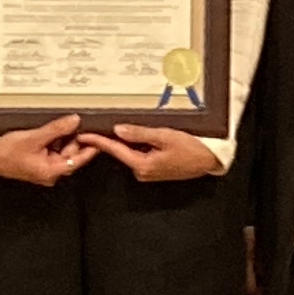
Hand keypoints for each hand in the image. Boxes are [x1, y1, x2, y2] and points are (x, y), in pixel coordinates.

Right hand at [0, 114, 99, 186]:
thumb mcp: (34, 137)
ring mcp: (44, 167)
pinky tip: (50, 129)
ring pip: (62, 150)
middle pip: (71, 153)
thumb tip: (74, 121)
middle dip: (74, 138)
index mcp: (51, 171)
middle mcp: (50, 172)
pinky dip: (54, 139)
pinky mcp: (39, 160)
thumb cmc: (5, 153)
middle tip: (78, 121)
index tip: (100, 135)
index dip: (90, 147)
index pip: (78, 159)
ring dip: (63, 137)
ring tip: (62, 123)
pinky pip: (52, 149)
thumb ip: (56, 129)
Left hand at [98, 124, 222, 182]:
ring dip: (124, 139)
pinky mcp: (154, 167)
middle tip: (96, 123)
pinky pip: (139, 152)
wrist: (209, 160)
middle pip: (121, 151)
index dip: (98, 141)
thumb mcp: (165, 136)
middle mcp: (142, 171)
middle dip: (109, 138)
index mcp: (142, 165)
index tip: (83, 134)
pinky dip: (135, 142)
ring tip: (114, 124)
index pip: (115, 150)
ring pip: (130, 151)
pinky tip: (136, 132)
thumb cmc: (191, 149)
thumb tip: (118, 130)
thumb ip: (140, 133)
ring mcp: (148, 170)